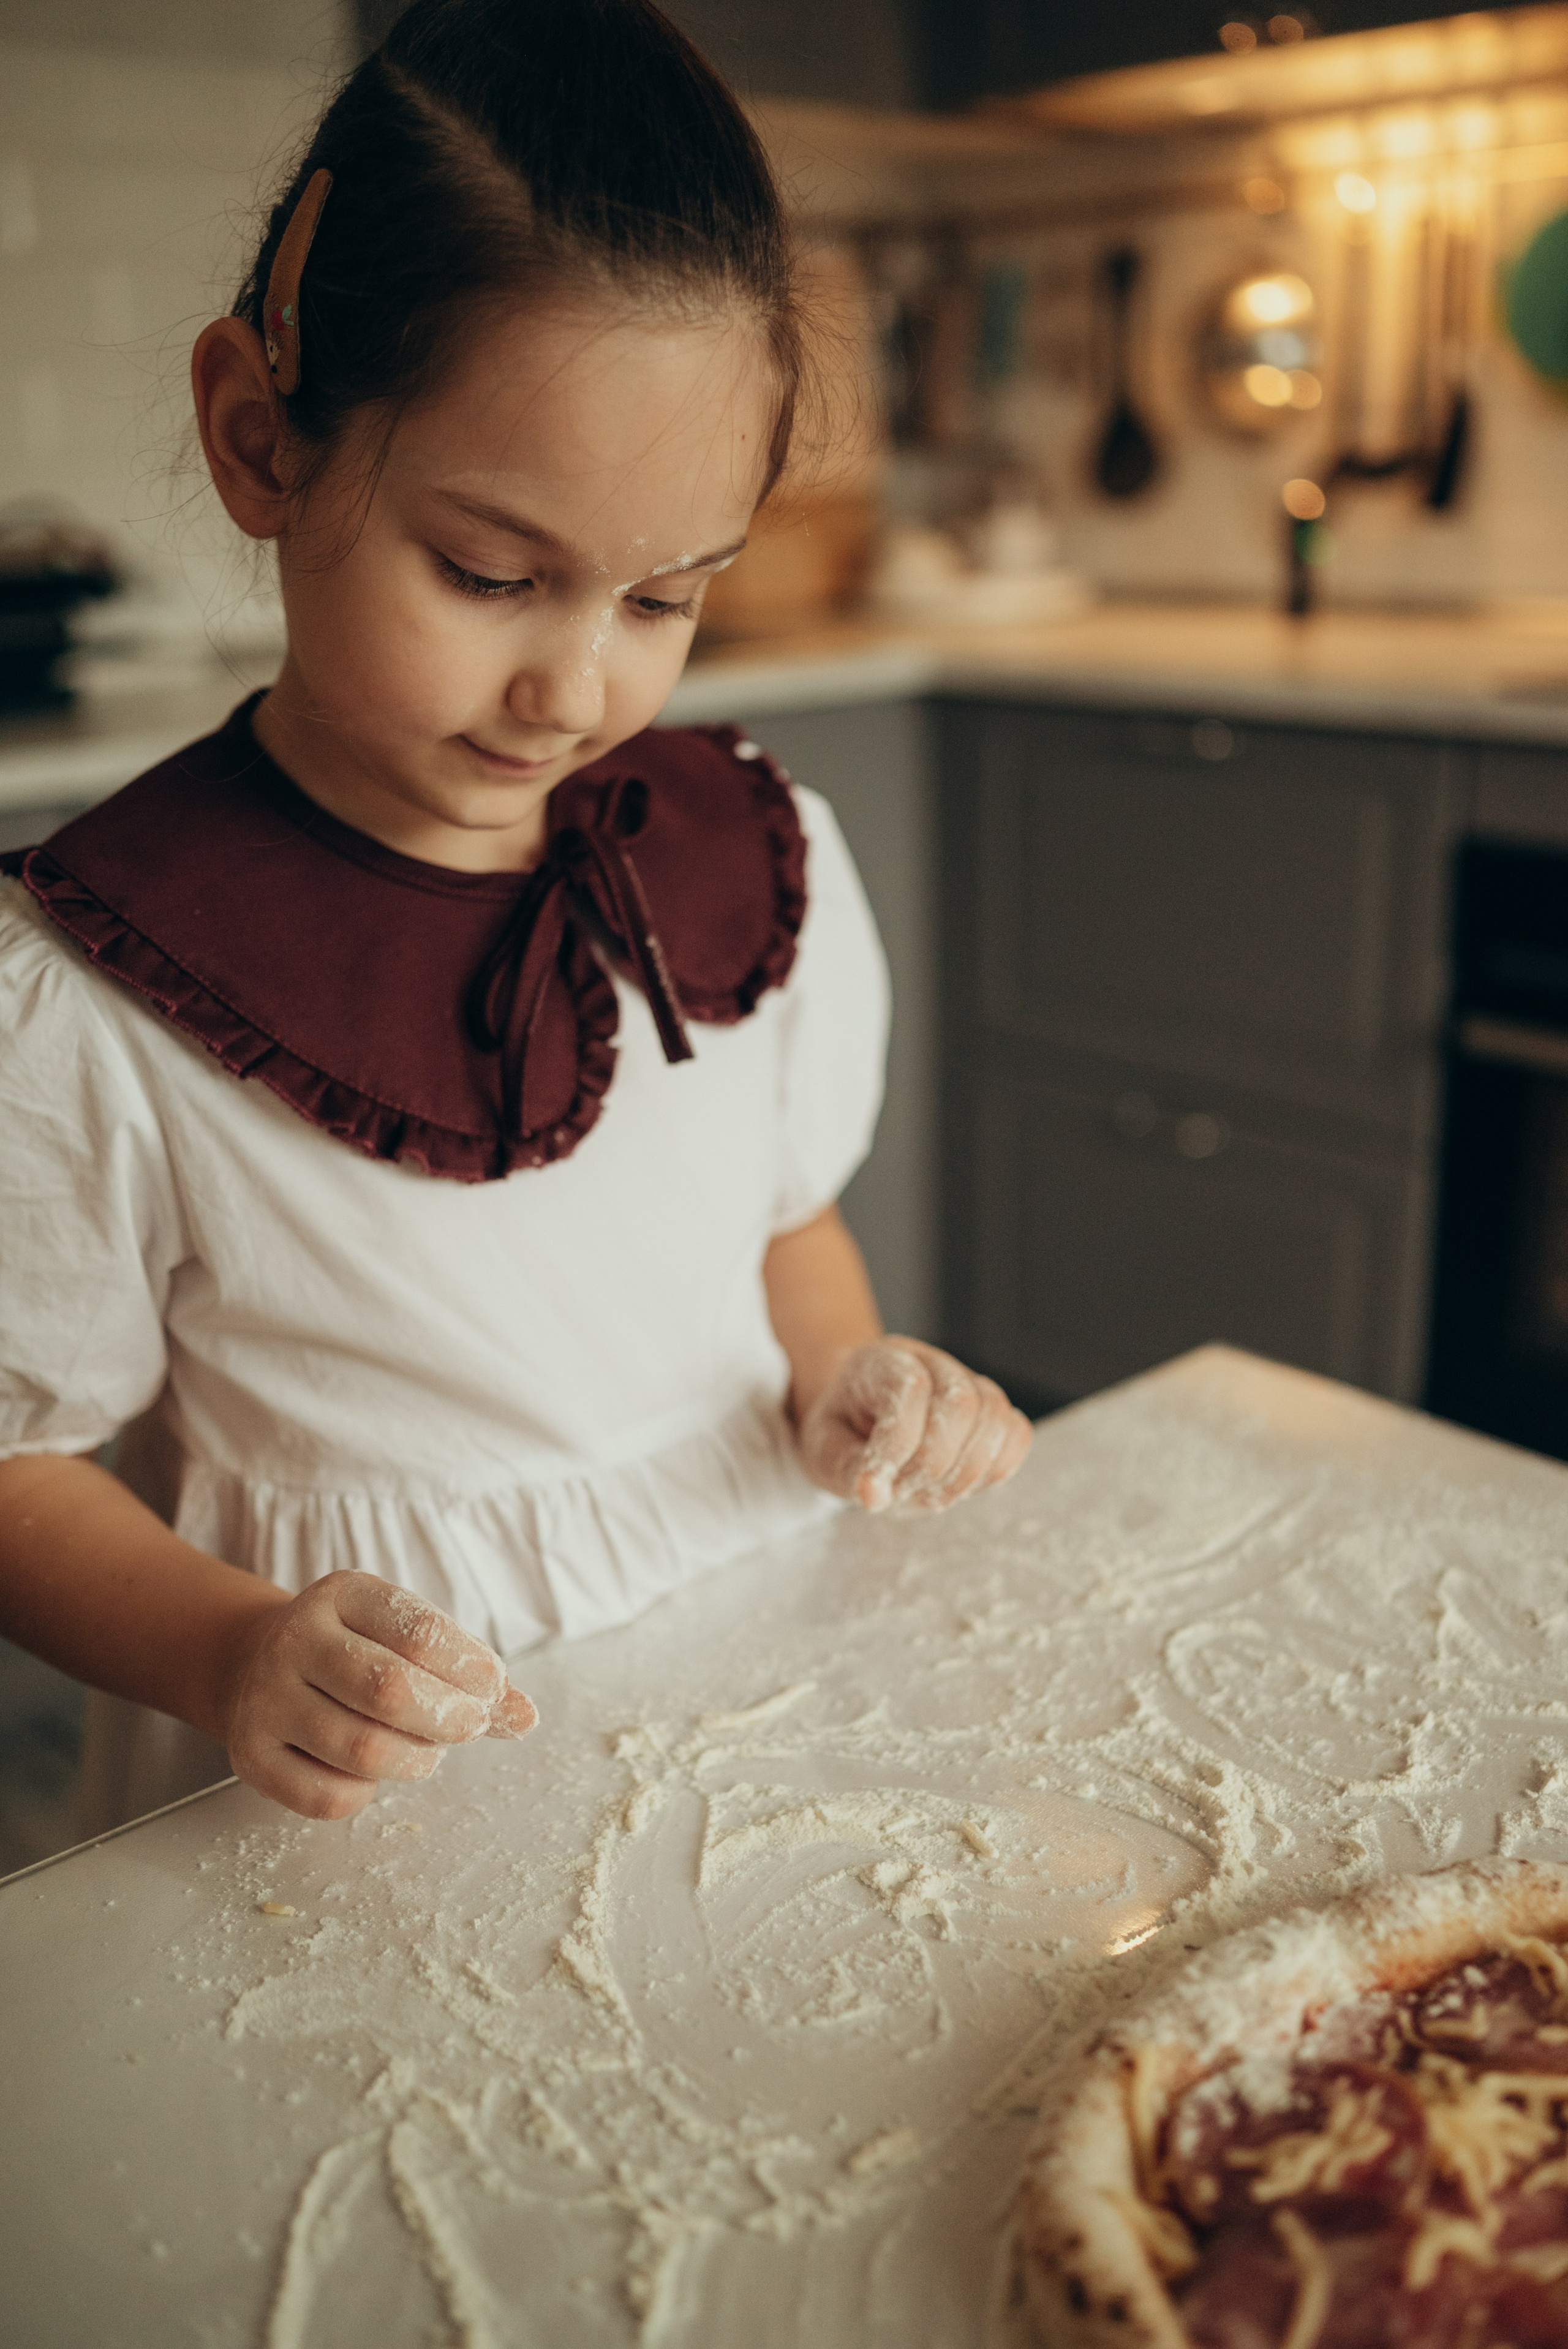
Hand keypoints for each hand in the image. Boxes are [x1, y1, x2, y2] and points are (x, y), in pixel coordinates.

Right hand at [222, 1571, 536, 1819]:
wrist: (252, 1664)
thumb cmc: (355, 1651)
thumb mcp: (404, 1636)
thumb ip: (466, 1673)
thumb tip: (527, 1717)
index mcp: (342, 1594)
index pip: (420, 1631)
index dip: (471, 1668)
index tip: (494, 1688)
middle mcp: (295, 1640)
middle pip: (389, 1690)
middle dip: (449, 1718)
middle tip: (471, 1727)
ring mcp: (265, 1699)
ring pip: (361, 1749)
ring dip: (416, 1759)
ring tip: (428, 1749)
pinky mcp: (251, 1756)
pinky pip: (327, 1796)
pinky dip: (367, 1793)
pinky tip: (374, 1772)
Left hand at [797, 1338, 1032, 1514]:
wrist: (861, 1421)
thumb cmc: (842, 1435)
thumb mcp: (823, 1453)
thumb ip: (847, 1472)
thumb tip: (875, 1497)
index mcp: (881, 1361)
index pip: (910, 1389)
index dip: (897, 1445)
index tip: (874, 1489)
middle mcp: (932, 1362)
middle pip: (961, 1403)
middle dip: (931, 1465)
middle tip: (900, 1493)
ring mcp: (970, 1383)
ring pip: (994, 1419)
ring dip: (961, 1474)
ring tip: (923, 1492)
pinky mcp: (994, 1411)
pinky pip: (1016, 1436)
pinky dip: (992, 1470)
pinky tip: (955, 1484)